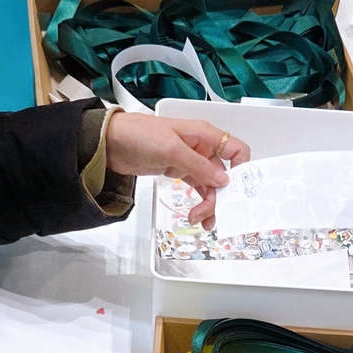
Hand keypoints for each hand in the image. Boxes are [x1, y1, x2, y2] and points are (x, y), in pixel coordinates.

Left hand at [103, 111, 250, 226]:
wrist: (110, 142)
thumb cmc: (138, 133)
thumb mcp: (171, 149)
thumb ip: (198, 165)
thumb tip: (222, 179)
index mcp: (204, 134)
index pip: (236, 150)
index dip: (242, 169)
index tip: (238, 190)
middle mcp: (200, 147)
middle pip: (224, 174)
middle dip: (221, 195)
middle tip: (213, 214)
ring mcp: (189, 160)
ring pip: (210, 185)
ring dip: (208, 204)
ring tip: (199, 219)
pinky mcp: (177, 171)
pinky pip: (196, 188)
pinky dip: (198, 202)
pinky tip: (195, 214)